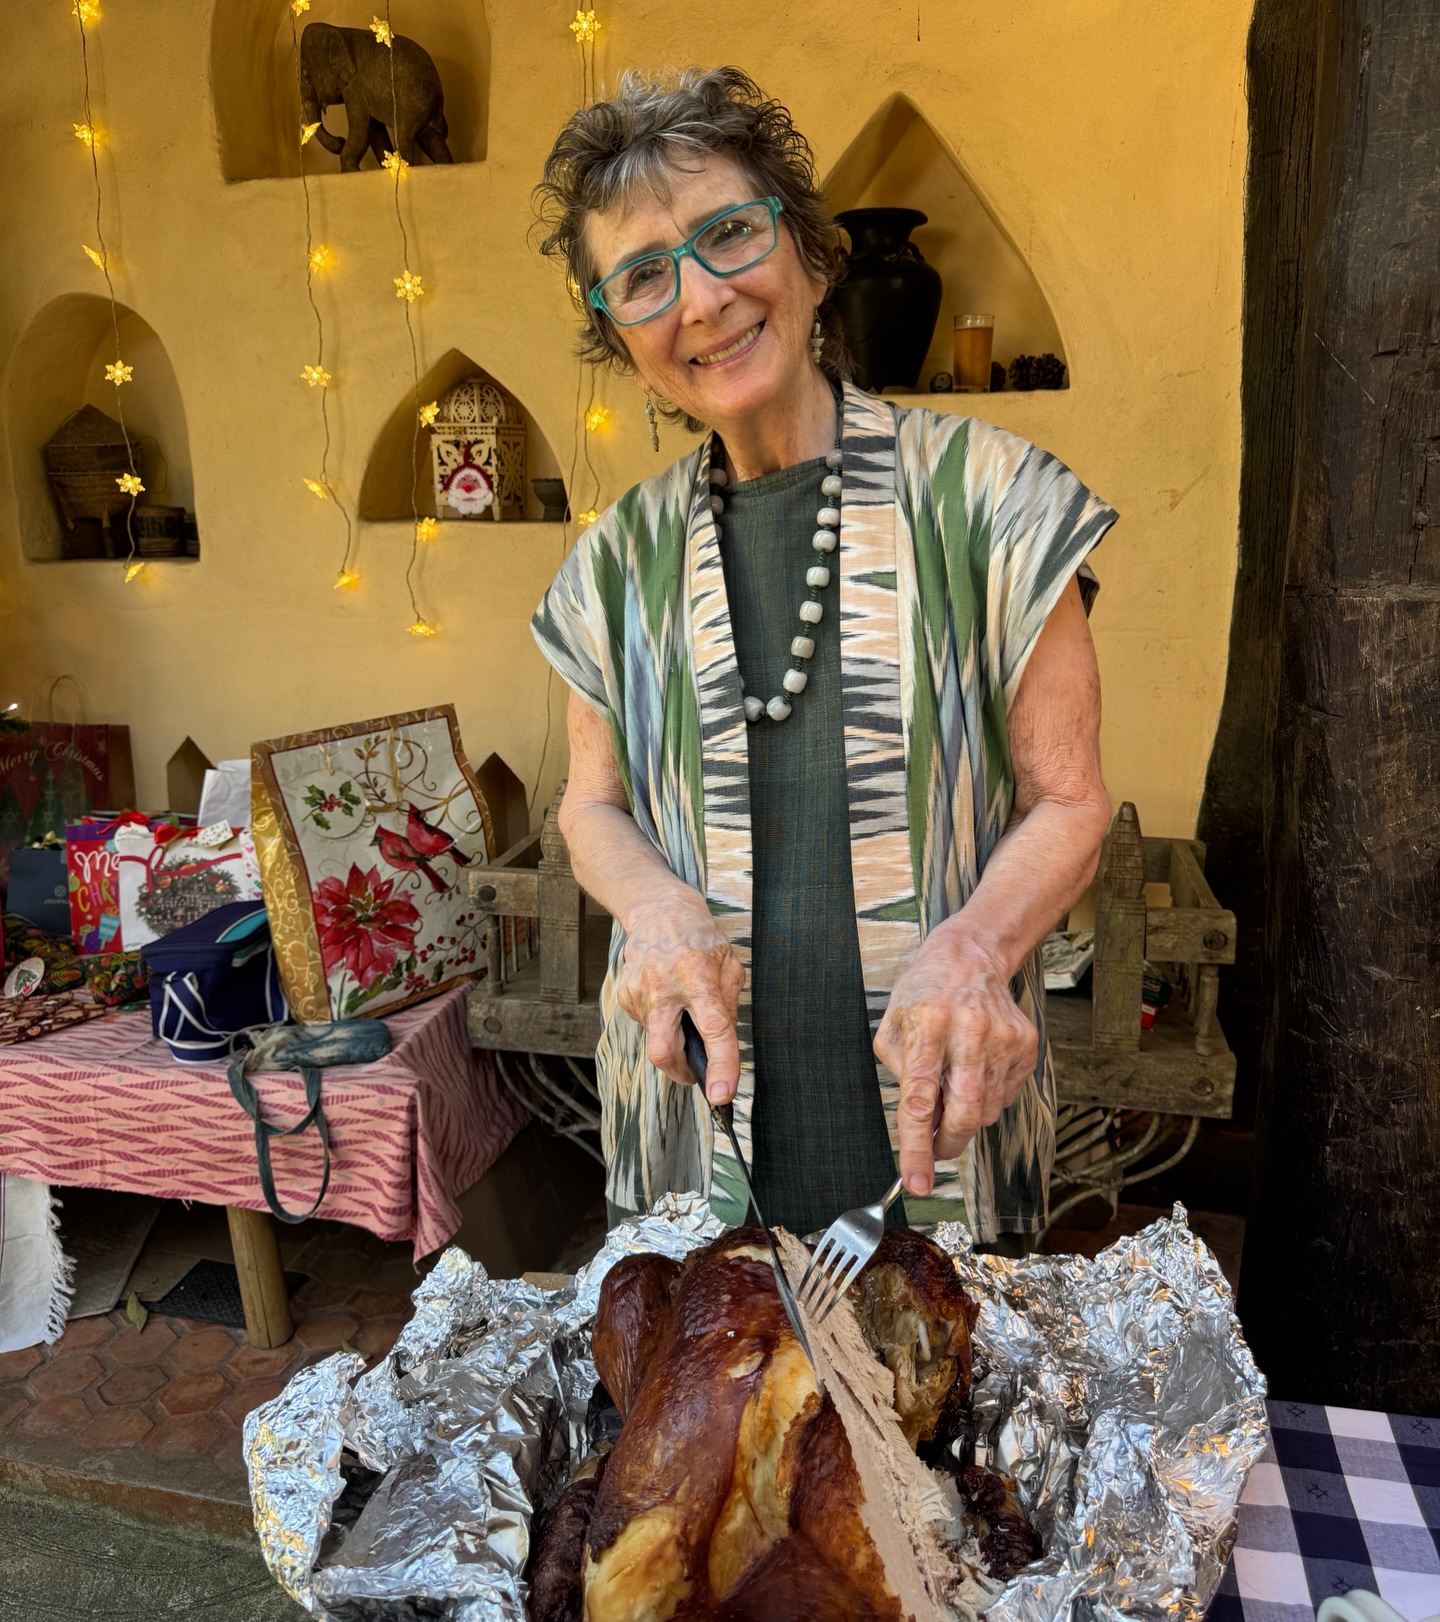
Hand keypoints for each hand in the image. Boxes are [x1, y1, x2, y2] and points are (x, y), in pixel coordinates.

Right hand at [614, 889, 744, 1103]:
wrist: (656, 909)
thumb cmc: (697, 934)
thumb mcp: (728, 961)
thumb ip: (729, 1002)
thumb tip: (724, 1040)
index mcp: (698, 977)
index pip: (713, 1030)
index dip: (721, 1065)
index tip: (722, 1093)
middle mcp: (664, 988)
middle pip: (662, 1051)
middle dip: (679, 1072)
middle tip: (695, 1073)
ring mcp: (639, 993)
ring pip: (656, 1040)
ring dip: (673, 1037)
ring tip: (682, 1007)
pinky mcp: (625, 996)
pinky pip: (647, 1025)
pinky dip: (661, 1022)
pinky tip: (666, 998)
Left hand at [874, 938, 1038, 1196]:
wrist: (969, 959)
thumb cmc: (923, 995)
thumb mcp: (893, 1026)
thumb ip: (900, 1076)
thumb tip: (921, 1126)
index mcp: (927, 1025)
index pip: (918, 1100)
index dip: (917, 1147)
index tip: (916, 1182)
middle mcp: (968, 1031)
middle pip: (964, 1113)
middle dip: (948, 1144)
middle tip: (937, 1149)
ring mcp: (1002, 1038)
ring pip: (987, 1110)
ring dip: (966, 1114)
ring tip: (954, 1082)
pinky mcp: (1025, 1045)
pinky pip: (1005, 1096)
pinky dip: (986, 1097)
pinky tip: (975, 1069)